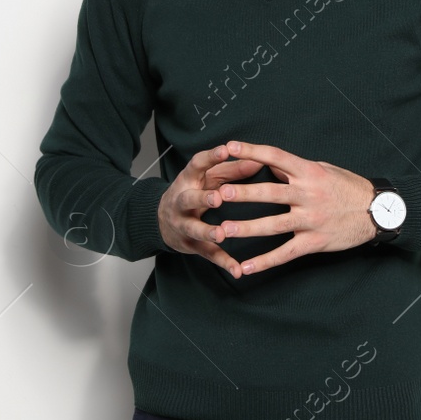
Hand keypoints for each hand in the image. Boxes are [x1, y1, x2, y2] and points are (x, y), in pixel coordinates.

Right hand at [157, 143, 263, 279]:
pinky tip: (237, 270)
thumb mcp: (209, 178)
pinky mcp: (190, 245)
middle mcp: (181, 201)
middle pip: (188, 198)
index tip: (225, 149)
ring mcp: (183, 224)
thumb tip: (259, 160)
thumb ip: (232, 170)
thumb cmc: (193, 192)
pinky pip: (206, 254)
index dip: (210, 157)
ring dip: (206, 232)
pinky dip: (222, 262)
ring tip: (220, 234)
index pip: (197, 164)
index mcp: (188, 179)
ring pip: (193, 229)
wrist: (161, 220)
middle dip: (202, 198)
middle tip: (218, 197)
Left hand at [202, 140, 377, 275]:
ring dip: (246, 228)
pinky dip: (264, 262)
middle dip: (243, 193)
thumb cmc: (347, 187)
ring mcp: (311, 219)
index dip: (251, 151)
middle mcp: (308, 194)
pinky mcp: (314, 242)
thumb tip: (268, 163)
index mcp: (309, 172)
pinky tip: (245, 268)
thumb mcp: (323, 169)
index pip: (275, 157)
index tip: (228, 147)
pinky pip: (286, 253)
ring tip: (222, 231)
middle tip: (218, 194)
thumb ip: (294, 168)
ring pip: (274, 225)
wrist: (377, 211)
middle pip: (270, 192)